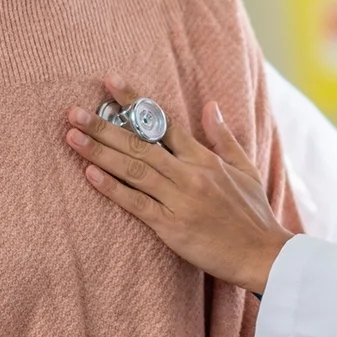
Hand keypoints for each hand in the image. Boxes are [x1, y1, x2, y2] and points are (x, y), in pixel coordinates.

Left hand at [66, 79, 291, 294]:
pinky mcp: (172, 227)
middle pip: (140, 144)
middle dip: (104, 126)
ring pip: (133, 169)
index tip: (110, 82)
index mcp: (204, 158)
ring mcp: (179, 199)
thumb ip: (223, 136)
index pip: (163, 122)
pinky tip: (90, 174)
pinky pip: (137, 204)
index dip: (134, 101)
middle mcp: (189, 174)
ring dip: (100, 152)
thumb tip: (210, 105)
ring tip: (72, 136)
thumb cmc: (254, 213)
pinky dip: (113, 188)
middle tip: (73, 112)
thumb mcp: (245, 168)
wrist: (263, 254)